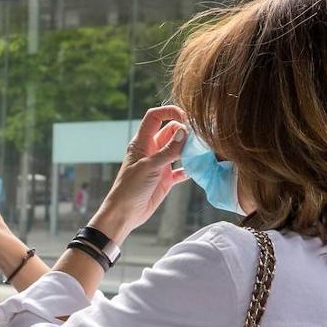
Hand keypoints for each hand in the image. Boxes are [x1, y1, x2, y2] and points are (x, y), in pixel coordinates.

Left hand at [92, 106, 189, 242]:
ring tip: (202, 150)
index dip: (169, 112)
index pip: (154, 117)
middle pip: (171, 131)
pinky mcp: (166, 179)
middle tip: (198, 138)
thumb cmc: (130, 188)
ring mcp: (159, 164)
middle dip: (184, 131)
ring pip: (178, 149)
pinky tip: (197, 169)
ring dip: (189, 149)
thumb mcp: (149, 166)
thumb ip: (168, 150)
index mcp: (141, 143)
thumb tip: (184, 131)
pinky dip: (190, 169)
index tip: (185, 117)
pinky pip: (181, 170)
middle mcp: (151, 150)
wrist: (125, 214)